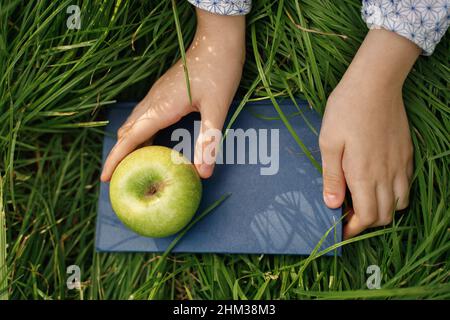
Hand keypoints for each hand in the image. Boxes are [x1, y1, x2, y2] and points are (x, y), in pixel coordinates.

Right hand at [100, 8, 245, 181]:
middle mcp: (153, 102)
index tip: (104, 178)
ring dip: (129, 145)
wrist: (216, 40)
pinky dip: (140, 135)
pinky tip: (152, 144)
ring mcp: (156, 96)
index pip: (130, 139)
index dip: (116, 159)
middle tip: (119, 179)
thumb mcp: (217, 108)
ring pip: (133, 124)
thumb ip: (208, 140)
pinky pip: (143, 118)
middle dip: (119, 156)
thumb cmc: (218, 70)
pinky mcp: (162, 93)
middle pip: (127, 133)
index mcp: (160, 108)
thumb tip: (203, 173)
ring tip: (132, 166)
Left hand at [319, 29, 419, 238]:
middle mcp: (386, 174)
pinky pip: (407, 184)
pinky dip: (396, 193)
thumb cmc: (346, 110)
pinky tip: (380, 184)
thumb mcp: (328, 142)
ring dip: (383, 210)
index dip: (354, 229)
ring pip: (400, 203)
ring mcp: (400, 164)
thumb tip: (332, 205)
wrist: (375, 83)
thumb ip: (332, 176)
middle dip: (366, 223)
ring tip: (364, 202)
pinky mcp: (406, 153)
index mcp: (363, 174)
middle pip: (385, 215)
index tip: (341, 231)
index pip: (366, 217)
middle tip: (349, 216)